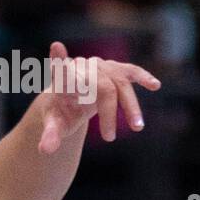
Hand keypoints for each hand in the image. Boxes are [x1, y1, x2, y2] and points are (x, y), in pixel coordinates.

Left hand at [37, 41, 160, 154]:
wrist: (71, 100)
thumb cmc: (60, 112)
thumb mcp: (53, 125)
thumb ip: (49, 135)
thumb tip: (44, 151)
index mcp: (62, 82)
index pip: (60, 71)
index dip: (59, 60)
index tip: (56, 48)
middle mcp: (81, 69)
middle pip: (101, 87)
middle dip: (108, 114)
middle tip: (109, 138)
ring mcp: (99, 67)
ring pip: (119, 83)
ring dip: (130, 106)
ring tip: (137, 128)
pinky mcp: (114, 70)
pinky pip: (130, 72)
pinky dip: (142, 77)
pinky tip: (155, 86)